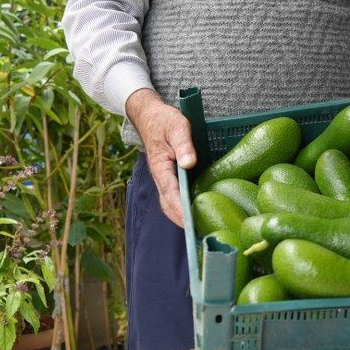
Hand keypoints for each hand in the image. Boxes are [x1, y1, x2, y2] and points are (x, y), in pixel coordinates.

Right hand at [125, 88, 196, 226]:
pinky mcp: (169, 177)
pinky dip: (182, 207)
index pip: (170, 194)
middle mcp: (160, 177)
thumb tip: (190, 163)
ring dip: (181, 217)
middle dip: (181, 221)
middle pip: (168, 205)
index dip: (180, 210)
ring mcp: (163, 178)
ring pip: (169, 203)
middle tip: (199, 233)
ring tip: (199, 228)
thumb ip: (184, 145)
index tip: (191, 223)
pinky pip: (174, 196)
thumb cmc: (164, 121)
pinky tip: (196, 211)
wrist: (150, 116)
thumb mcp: (177, 127)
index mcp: (160, 167)